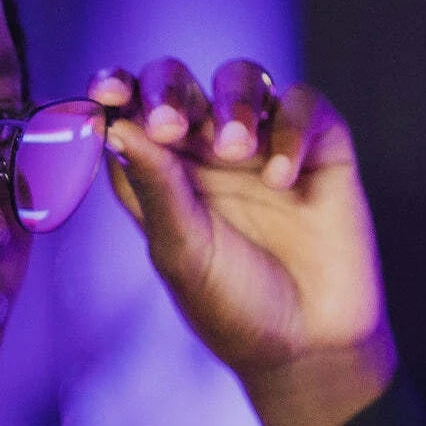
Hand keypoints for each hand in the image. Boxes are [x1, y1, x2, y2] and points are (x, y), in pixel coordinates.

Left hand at [88, 58, 396, 425]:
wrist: (309, 347)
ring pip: (241, 78)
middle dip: (169, 90)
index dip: (114, 89)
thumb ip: (154, 187)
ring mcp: (262, 143)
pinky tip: (281, 178)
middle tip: (171, 126)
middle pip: (178, 82)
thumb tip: (114, 125)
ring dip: (232, 102)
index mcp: (158, 170)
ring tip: (233, 150)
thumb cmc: (232, 304)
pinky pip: (303, 105)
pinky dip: (290, 129)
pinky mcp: (319, 146)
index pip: (127, 109)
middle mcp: (204, 148)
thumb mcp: (181, 251)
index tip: (105, 92)